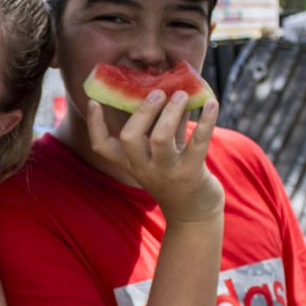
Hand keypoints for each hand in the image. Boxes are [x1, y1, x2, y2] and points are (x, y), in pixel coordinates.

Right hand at [88, 90, 223, 222]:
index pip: (102, 146)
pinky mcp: (191, 174)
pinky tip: (211, 103)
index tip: (93, 101)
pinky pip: (197, 143)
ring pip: (160, 139)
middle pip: (130, 138)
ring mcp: (166, 173)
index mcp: (130, 163)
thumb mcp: (162, 153)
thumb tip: (172, 90)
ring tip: (181, 94)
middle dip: (143, 111)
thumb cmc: (175, 177)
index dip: (94, 124)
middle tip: (157, 92)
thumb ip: (164, 125)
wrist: (193, 215)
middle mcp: (143, 168)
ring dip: (170, 112)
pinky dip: (206, 121)